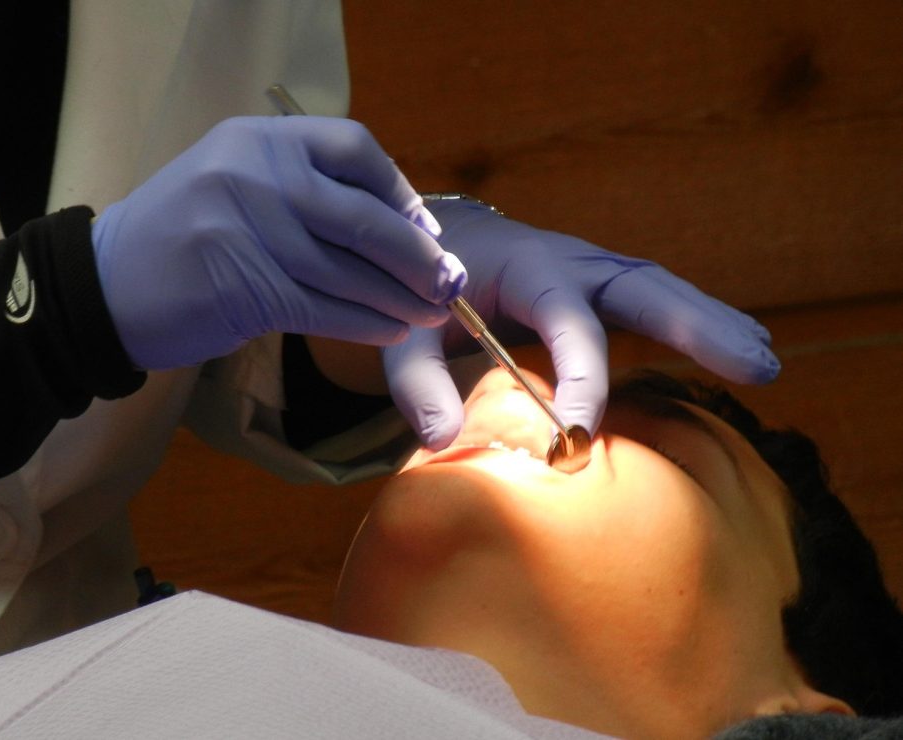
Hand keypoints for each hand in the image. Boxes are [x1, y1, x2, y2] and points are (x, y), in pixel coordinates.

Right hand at [91, 116, 464, 369]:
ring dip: (398, 299)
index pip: (353, 148)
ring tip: (430, 315)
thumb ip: (300, 188)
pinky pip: (325, 309)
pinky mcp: (244, 290)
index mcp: (257, 139)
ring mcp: (247, 231)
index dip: (399, 191)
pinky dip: (365, 324)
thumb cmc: (178, 237)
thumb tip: (395, 223)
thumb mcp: (232, 181)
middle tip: (449, 283)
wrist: (102, 286)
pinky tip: (389, 332)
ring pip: (349, 271)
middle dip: (416, 257)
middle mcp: (255, 175)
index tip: (424, 229)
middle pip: (363, 217)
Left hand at [383, 198, 779, 449]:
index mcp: (525, 267)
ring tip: (765, 363)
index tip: (579, 432)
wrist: (433, 242)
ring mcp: (593, 271)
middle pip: (643, 287)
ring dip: (714, 323)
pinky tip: (741, 351)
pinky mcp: (602, 288)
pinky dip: (699, 324)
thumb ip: (417, 383)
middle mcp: (571, 262)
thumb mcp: (404, 333)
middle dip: (697, 323)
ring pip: (661, 291)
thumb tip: (441, 442)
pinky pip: (655, 303)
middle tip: (753, 364)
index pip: (567, 322)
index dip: (580, 377)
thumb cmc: (421, 290)